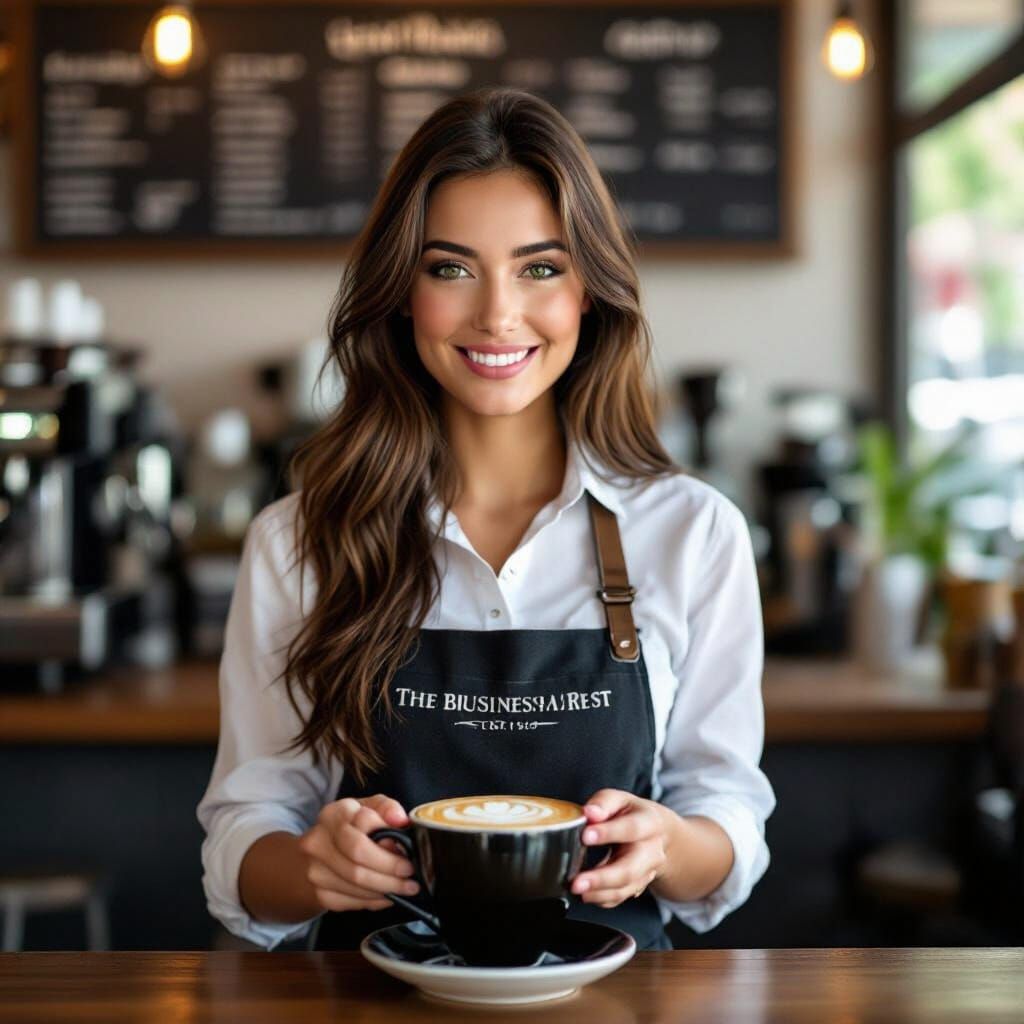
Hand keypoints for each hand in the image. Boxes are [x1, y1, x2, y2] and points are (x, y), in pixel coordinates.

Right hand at [297, 794, 420, 912]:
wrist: (317, 854)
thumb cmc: (351, 828)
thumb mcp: (369, 808)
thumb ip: (386, 809)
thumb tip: (399, 819)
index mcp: (334, 814)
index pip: (364, 823)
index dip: (390, 842)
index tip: (409, 854)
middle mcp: (318, 840)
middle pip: (358, 858)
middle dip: (389, 869)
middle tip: (410, 875)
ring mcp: (315, 869)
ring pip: (356, 884)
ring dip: (386, 888)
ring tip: (405, 887)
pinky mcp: (319, 894)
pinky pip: (352, 901)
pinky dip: (375, 900)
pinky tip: (387, 895)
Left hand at [570, 789, 673, 908]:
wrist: (658, 834)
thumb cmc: (632, 813)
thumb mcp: (621, 800)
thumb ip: (604, 803)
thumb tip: (589, 813)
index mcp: (650, 823)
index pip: (631, 829)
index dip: (608, 833)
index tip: (585, 836)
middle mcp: (652, 851)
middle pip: (629, 869)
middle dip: (602, 877)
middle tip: (577, 882)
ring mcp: (646, 873)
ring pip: (624, 888)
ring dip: (599, 892)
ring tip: (576, 889)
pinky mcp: (637, 886)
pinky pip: (620, 897)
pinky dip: (601, 898)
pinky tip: (586, 894)